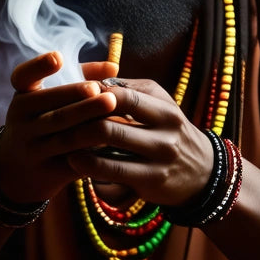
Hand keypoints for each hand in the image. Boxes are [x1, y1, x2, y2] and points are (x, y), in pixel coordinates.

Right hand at [0, 52, 117, 204]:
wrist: (18, 171)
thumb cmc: (44, 121)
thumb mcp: (49, 99)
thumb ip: (81, 77)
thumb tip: (113, 66)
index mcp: (22, 99)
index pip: (22, 78)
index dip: (38, 67)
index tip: (58, 57)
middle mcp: (22, 123)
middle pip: (54, 111)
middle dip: (80, 100)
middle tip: (107, 94)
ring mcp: (32, 150)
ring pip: (65, 138)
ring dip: (91, 126)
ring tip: (113, 111)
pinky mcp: (47, 173)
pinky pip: (73, 162)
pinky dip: (93, 153)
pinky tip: (114, 143)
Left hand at [63, 79, 214, 207]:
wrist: (202, 173)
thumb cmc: (169, 130)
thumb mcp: (158, 104)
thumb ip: (128, 89)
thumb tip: (91, 76)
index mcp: (165, 108)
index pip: (123, 96)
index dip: (93, 96)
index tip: (71, 95)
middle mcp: (166, 133)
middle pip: (111, 126)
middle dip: (80, 124)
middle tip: (56, 122)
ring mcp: (160, 159)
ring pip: (109, 152)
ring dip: (80, 147)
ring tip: (61, 141)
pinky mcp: (151, 183)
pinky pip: (113, 174)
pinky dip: (89, 167)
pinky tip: (74, 160)